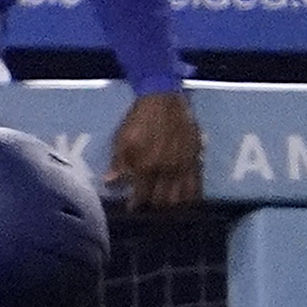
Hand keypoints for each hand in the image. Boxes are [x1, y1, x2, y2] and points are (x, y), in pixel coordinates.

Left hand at [106, 89, 202, 210]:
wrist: (164, 99)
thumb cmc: (139, 118)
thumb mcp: (122, 137)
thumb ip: (118, 162)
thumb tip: (109, 182)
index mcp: (147, 166)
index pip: (141, 196)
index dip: (135, 204)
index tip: (131, 208)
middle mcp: (167, 171)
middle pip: (162, 201)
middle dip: (153, 206)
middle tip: (147, 205)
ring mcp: (184, 167)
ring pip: (181, 198)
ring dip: (171, 204)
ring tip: (164, 203)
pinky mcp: (196, 160)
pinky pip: (197, 186)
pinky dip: (190, 197)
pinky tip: (184, 199)